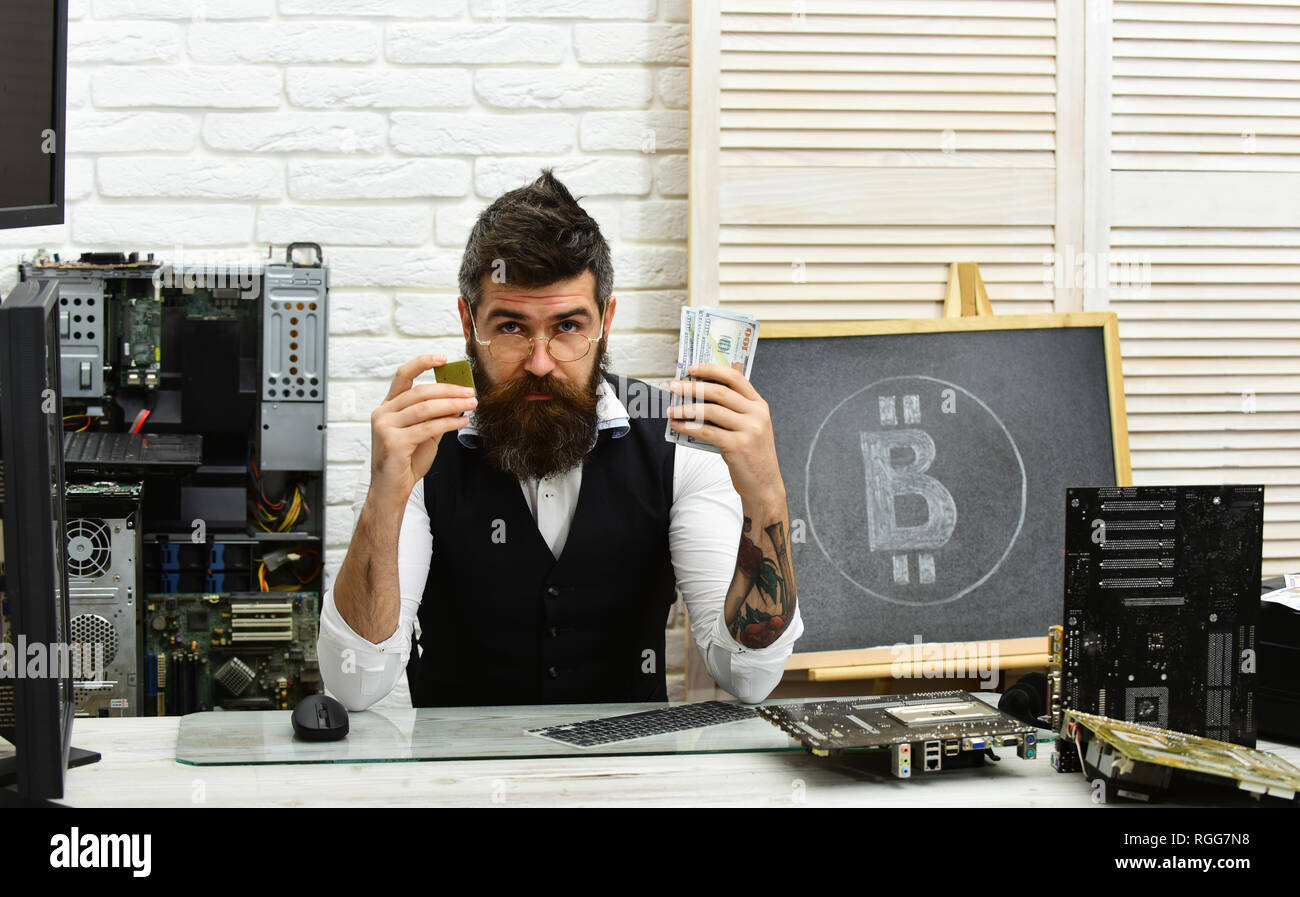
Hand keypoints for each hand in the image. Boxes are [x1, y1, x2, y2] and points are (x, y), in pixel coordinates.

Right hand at [369, 355, 477, 506]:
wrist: (391, 490)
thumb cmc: (406, 462)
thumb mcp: (423, 434)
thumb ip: (435, 416)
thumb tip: (458, 400)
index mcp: (387, 407)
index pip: (403, 376)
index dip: (422, 363)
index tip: (444, 358)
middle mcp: (383, 413)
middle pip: (419, 392)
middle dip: (449, 390)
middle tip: (470, 392)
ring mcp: (385, 427)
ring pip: (425, 408)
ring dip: (452, 405)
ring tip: (471, 404)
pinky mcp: (393, 442)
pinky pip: (427, 427)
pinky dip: (448, 423)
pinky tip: (461, 422)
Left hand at [668, 362, 784, 506]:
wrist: (764, 485)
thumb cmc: (752, 455)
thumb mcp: (749, 427)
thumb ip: (732, 411)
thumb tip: (698, 397)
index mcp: (759, 405)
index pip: (735, 378)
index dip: (712, 370)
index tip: (693, 369)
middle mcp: (757, 414)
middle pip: (720, 392)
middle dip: (693, 387)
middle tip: (675, 387)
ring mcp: (749, 430)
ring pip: (711, 411)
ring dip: (687, 408)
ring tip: (672, 409)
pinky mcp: (738, 446)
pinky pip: (706, 432)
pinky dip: (688, 427)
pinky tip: (678, 426)